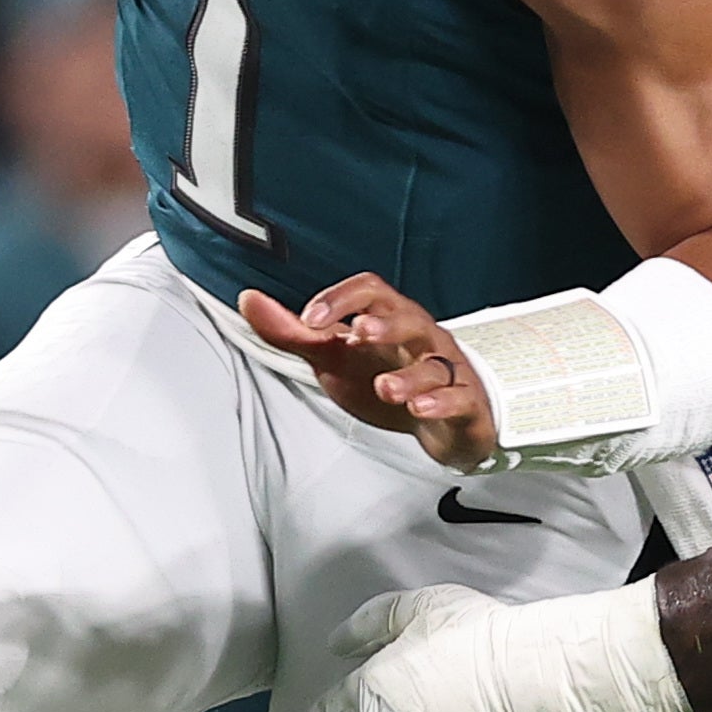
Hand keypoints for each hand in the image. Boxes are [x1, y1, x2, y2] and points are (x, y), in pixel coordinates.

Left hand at [240, 276, 500, 466]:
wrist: (441, 419)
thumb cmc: (386, 375)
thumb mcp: (334, 356)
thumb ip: (293, 333)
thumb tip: (249, 299)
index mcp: (388, 320)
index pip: (371, 291)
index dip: (341, 298)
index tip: (309, 318)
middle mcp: (420, 339)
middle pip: (409, 319)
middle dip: (384, 326)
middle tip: (357, 334)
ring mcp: (445, 371)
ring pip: (434, 366)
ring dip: (409, 378)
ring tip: (384, 388)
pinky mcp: (463, 404)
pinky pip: (457, 399)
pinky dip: (440, 404)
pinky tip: (419, 409)